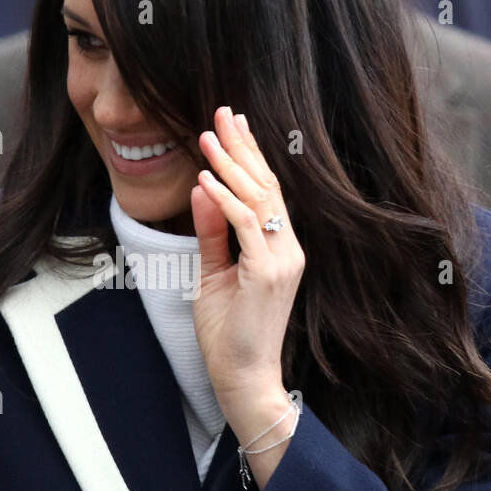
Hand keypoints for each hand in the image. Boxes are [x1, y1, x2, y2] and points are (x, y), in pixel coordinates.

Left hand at [191, 107, 305, 428]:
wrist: (244, 377)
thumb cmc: (229, 334)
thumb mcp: (214, 275)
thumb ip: (212, 233)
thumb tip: (201, 190)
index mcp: (281, 248)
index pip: (267, 192)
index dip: (250, 155)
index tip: (231, 124)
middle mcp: (289, 249)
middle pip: (267, 186)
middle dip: (243, 147)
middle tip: (222, 112)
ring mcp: (283, 260)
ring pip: (258, 200)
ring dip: (231, 165)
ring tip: (207, 136)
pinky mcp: (269, 274)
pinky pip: (245, 226)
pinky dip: (224, 201)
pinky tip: (205, 180)